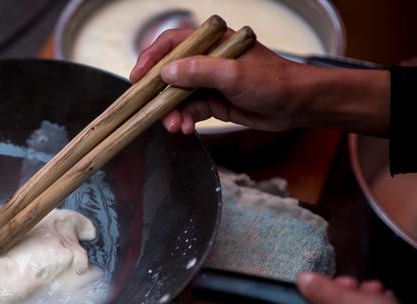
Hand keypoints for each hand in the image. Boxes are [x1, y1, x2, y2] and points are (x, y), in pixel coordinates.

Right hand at [131, 28, 389, 135]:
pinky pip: (191, 110)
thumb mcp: (233, 74)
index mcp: (212, 42)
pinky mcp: (215, 101)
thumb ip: (198, 72)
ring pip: (179, 96)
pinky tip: (184, 129)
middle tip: (150, 111)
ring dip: (173, 112)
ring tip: (173, 127)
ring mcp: (210, 82)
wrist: (298, 105)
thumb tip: (166, 74)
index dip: (151, 59)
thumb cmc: (272, 81)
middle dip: (160, 95)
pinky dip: (185, 120)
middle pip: (171, 74)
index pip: (172, 44)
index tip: (137, 78)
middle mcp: (208, 60)